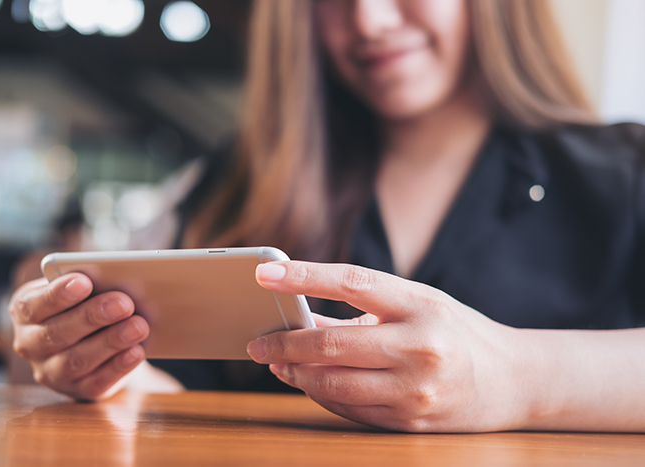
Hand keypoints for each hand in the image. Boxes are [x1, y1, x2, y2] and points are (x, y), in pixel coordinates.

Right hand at [9, 273, 148, 400]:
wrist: (97, 337)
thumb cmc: (87, 301)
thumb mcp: (83, 288)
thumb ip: (92, 283)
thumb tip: (120, 279)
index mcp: (26, 311)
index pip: (32, 305)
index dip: (57, 294)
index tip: (84, 281)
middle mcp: (31, 345)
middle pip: (57, 333)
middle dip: (92, 317)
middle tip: (124, 303)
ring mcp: (52, 372)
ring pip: (77, 360)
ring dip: (111, 342)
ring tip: (139, 326)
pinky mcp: (79, 390)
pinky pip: (97, 382)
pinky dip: (119, 367)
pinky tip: (137, 351)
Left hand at [247, 261, 524, 431]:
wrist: (515, 381)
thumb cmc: (458, 332)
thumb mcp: (420, 303)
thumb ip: (366, 307)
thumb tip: (305, 312)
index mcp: (421, 304)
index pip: (351, 281)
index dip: (303, 275)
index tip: (265, 273)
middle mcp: (420, 346)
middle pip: (331, 343)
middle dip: (285, 344)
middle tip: (258, 343)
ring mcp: (416, 389)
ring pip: (333, 384)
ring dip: (295, 375)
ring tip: (276, 364)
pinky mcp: (411, 421)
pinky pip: (350, 409)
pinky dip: (321, 395)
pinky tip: (307, 383)